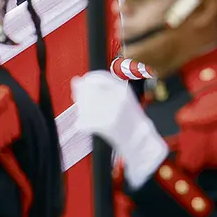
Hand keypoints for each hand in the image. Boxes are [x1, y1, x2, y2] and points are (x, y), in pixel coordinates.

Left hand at [71, 70, 167, 187]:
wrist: (141, 138)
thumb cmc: (129, 118)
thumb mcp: (119, 96)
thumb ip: (99, 88)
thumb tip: (76, 81)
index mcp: (122, 87)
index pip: (97, 77)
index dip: (85, 83)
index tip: (81, 88)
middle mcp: (118, 97)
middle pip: (87, 91)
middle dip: (81, 99)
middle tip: (82, 106)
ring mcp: (114, 111)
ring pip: (84, 107)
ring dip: (82, 113)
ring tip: (88, 118)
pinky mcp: (108, 125)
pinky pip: (85, 122)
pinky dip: (83, 125)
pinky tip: (88, 126)